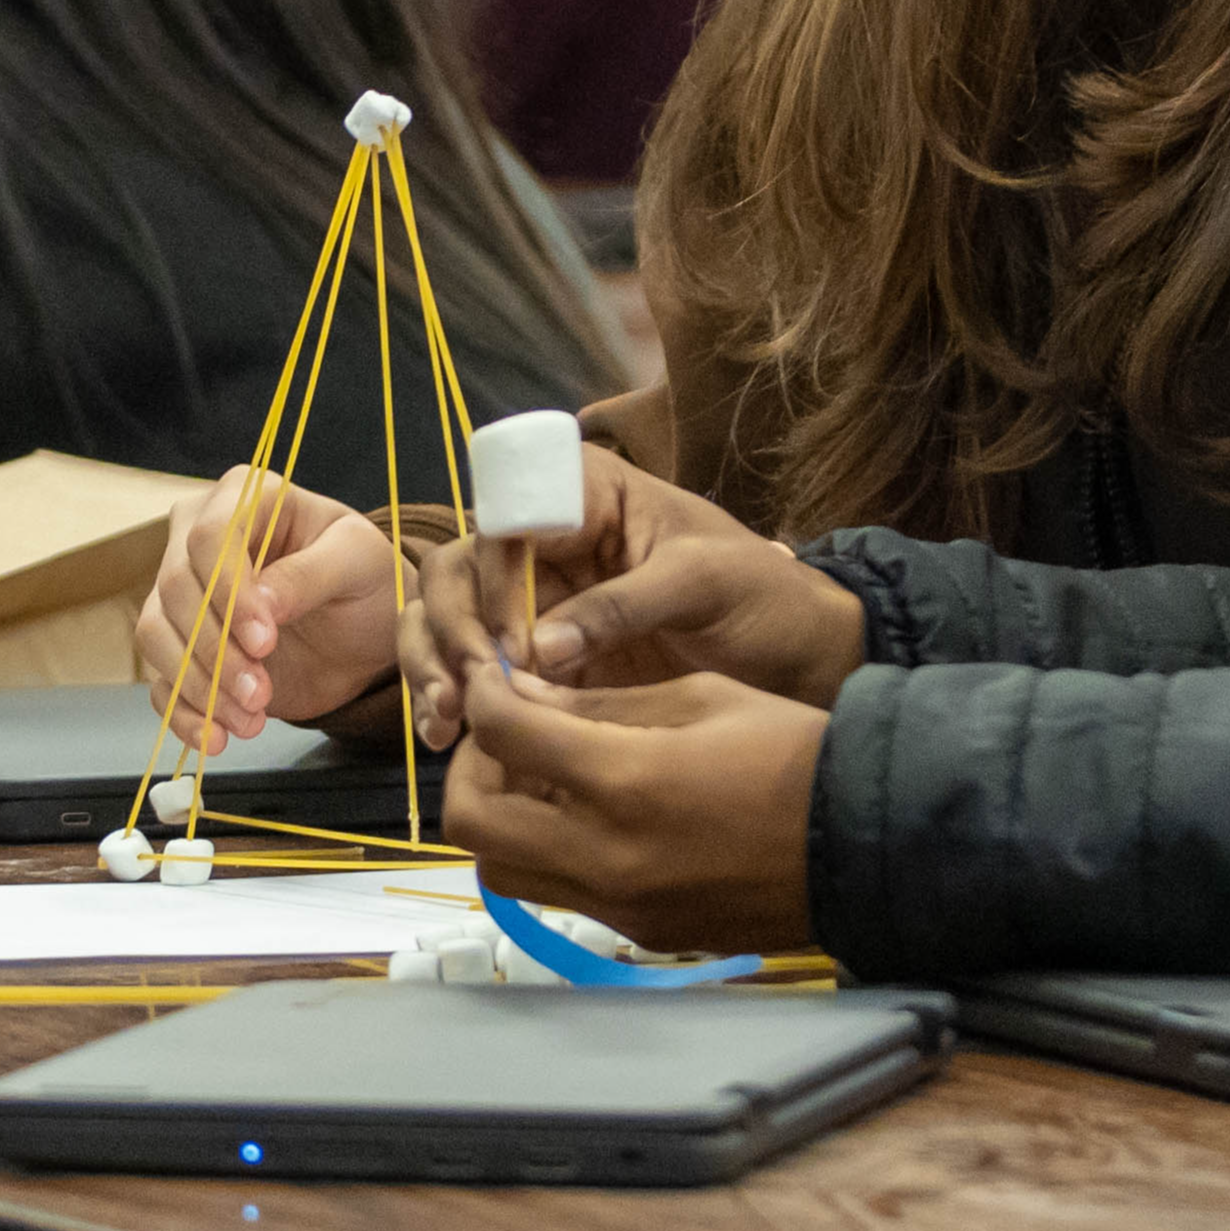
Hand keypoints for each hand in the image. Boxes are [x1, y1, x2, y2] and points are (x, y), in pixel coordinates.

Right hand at [131, 470, 410, 737]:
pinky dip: (184, 714)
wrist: (366, 630)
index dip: (228, 591)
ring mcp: (185, 595)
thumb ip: (311, 575)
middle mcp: (200, 539)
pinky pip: (161, 680)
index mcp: (245, 498)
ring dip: (199, 685)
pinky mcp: (183, 647)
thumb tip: (261, 603)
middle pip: (174, 588)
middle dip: (215, 649)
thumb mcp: (358, 562)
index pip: (211, 537)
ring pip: (156, 634)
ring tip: (251, 718)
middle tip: (261, 693)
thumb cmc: (366, 578)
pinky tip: (217, 737)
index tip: (264, 640)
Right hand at [403, 449, 864, 732]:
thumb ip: (624, 605)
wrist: (798, 656)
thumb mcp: (705, 584)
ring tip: (447, 721)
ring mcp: (532, 599)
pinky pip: (470, 668)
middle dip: (448, 629)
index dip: (490, 579)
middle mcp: (543, 538)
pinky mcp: (534, 657)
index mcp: (582, 491)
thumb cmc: (763, 597)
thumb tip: (539, 649)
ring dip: (432, 663)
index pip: (502, 518)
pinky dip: (448, 697)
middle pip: (456, 568)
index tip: (508, 645)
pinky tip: (451, 739)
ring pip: (445, 617)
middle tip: (466, 692)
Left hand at [446, 668, 834, 955]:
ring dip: (501, 816)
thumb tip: (523, 698)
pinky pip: (558, 892)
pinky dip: (548, 850)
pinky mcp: (637, 933)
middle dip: (471, 766)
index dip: (484, 696)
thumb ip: (601, 705)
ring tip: (542, 777)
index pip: (500, 734)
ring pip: (502, 868)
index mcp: (624, 783)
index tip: (493, 680)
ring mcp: (619, 905)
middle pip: (472, 820)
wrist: (866, 844)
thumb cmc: (796, 752)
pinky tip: (586, 813)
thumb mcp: (700, 698)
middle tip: (505, 735)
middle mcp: (606, 855)